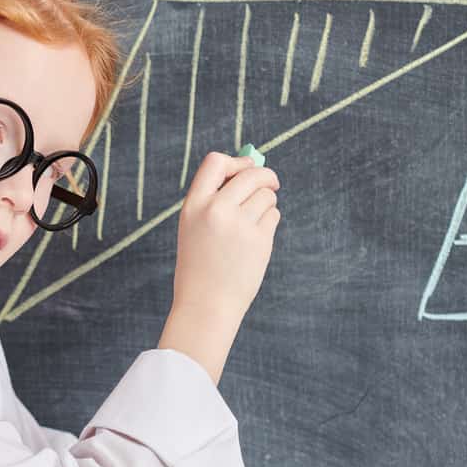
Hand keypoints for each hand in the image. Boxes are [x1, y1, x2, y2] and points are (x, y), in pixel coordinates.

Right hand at [170, 150, 280, 331]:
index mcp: (193, 205)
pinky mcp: (259, 240)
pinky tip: (256, 239)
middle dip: (266, 176)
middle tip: (272, 183)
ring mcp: (239, 225)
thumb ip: (216, 199)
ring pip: (266, 195)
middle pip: (250, 174)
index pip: (216, 162)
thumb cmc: (201, 265)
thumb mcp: (195, 227)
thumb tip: (252, 166)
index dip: (236, 161)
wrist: (206, 305)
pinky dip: (269, 221)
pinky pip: (273, 215)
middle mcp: (216, 210)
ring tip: (254, 223)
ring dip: (266, 203)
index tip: (246, 167)